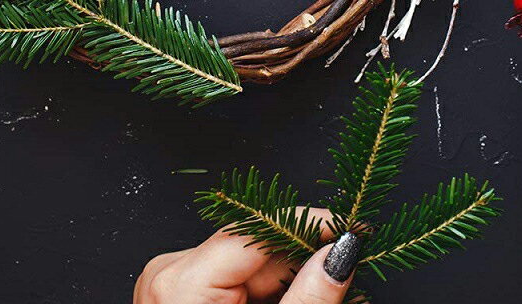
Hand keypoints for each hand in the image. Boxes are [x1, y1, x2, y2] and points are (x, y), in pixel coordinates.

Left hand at [133, 209, 361, 303]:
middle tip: (347, 270)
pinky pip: (236, 280)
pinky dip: (270, 291)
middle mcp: (170, 270)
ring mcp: (173, 280)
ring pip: (250, 263)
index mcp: (181, 281)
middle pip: (255, 248)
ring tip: (324, 293)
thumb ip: (308, 300)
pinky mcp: (182, 291)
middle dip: (305, 259)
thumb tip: (339, 255)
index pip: (257, 230)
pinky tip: (294, 300)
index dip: (308, 224)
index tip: (351, 227)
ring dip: (290, 277)